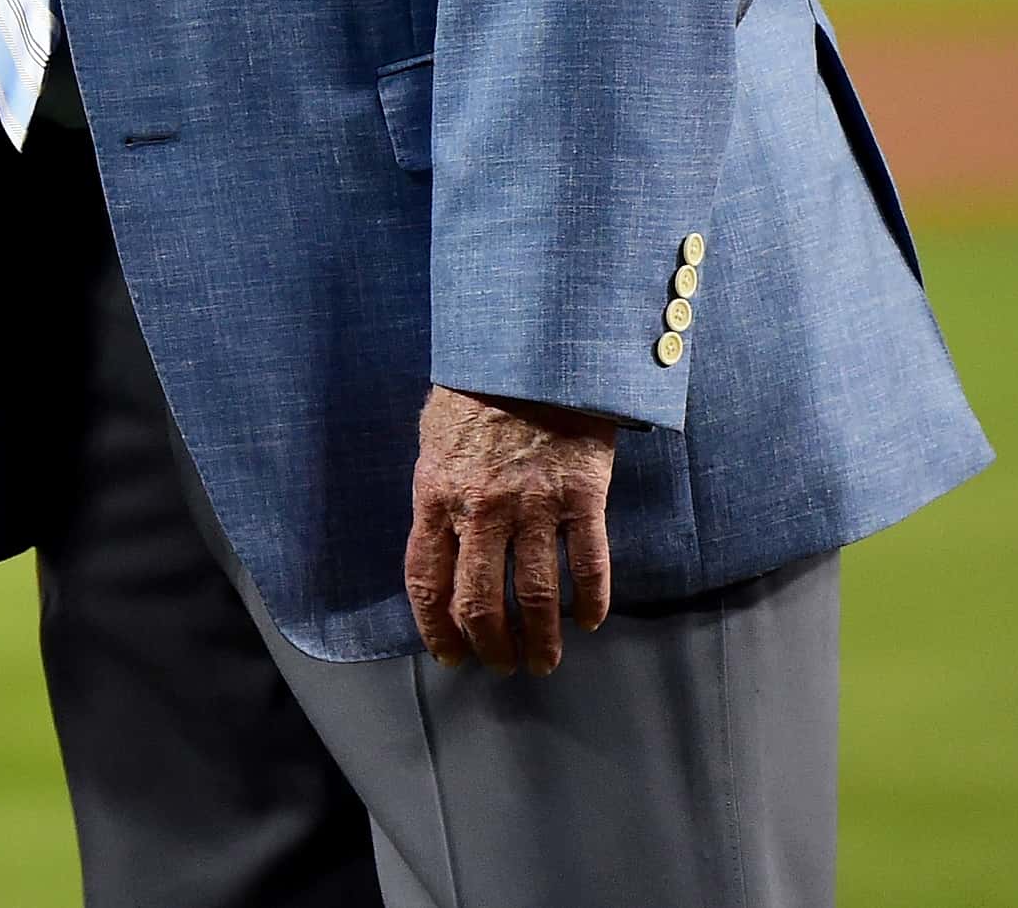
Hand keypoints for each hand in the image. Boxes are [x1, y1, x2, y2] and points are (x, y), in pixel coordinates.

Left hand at [403, 385, 617, 675]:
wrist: (533, 351)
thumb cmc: (476, 390)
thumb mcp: (433, 435)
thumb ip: (436, 490)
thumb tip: (436, 537)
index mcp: (436, 494)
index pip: (427, 580)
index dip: (436, 629)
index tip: (449, 655)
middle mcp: (481, 509)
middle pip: (480, 601)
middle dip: (490, 645)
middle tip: (502, 665)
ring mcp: (534, 506)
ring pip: (535, 596)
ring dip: (541, 640)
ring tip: (544, 662)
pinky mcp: (582, 497)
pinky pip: (588, 565)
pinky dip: (590, 602)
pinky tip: (588, 622)